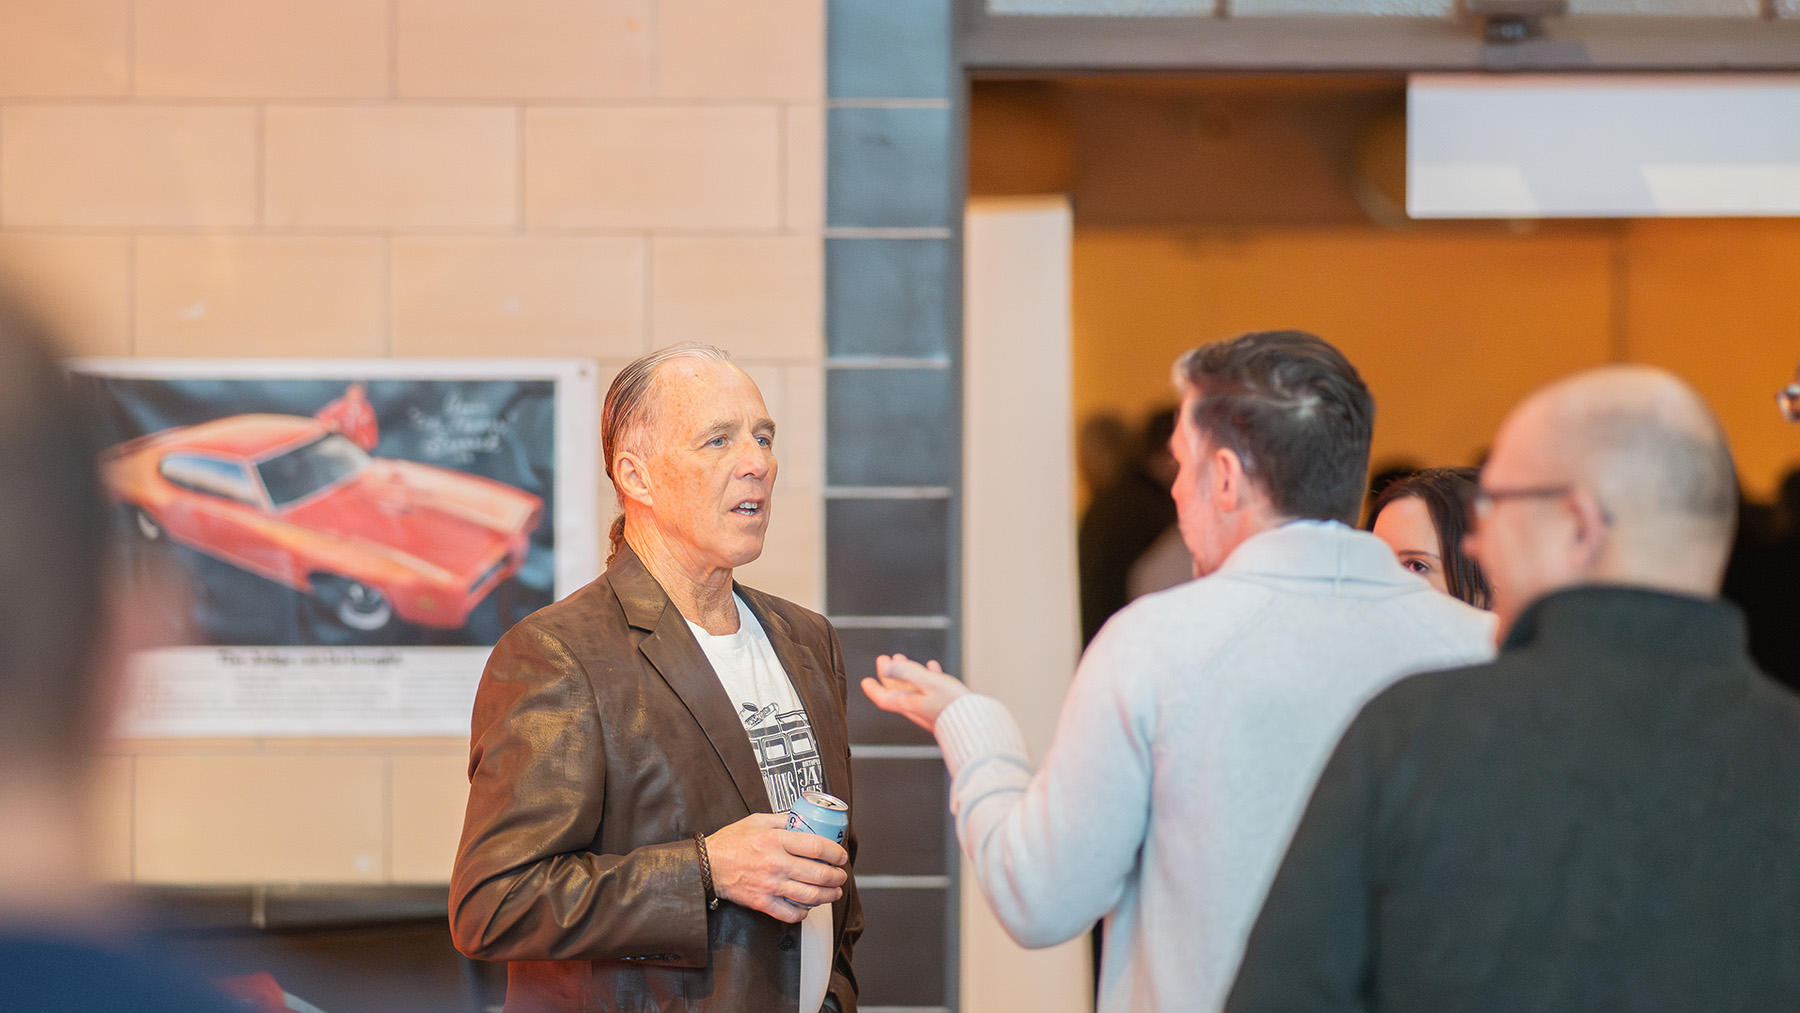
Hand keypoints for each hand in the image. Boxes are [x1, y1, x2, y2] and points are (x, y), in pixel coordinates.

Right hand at [705, 813, 848, 923]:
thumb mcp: (757, 820)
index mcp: (776, 840)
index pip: (816, 846)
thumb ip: (782, 819)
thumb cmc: (730, 842)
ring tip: (834, 892)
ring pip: (809, 895)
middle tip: (840, 875)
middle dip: (836, 877)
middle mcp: (775, 864)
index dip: (835, 852)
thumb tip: (802, 819)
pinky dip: (803, 912)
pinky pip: (790, 913)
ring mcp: (770, 885)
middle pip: (818, 873)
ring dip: (828, 895)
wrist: (707, 865)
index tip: (840, 856)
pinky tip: (807, 907)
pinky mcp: (762, 902)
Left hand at [860, 653, 968, 733]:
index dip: (874, 689)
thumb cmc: (951, 704)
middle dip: (889, 674)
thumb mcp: (927, 683)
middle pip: (897, 691)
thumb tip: (885, 666)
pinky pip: (932, 690)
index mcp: (909, 704)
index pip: (884, 698)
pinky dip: (928, 677)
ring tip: (903, 659)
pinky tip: (932, 667)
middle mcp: (917, 709)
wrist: (977, 723)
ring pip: (913, 689)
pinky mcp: (944, 709)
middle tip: (885, 658)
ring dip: (907, 673)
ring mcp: (930, 709)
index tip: (866, 681)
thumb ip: (906, 672)